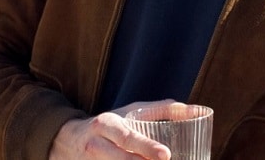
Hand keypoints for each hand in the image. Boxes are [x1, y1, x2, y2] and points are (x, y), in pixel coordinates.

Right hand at [48, 100, 180, 159]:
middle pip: (119, 158)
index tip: (166, 155)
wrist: (68, 139)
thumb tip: (196, 110)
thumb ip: (163, 110)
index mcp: (107, 124)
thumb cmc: (112, 123)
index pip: (127, 137)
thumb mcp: (131, 111)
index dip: (146, 147)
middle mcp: (95, 144)